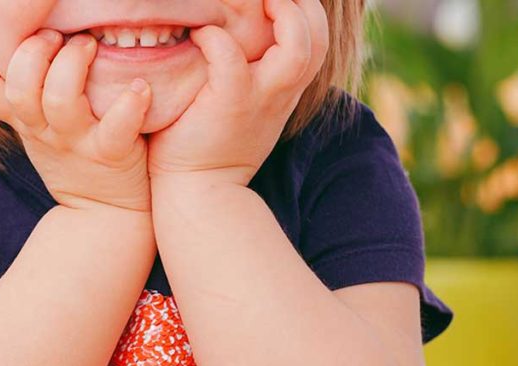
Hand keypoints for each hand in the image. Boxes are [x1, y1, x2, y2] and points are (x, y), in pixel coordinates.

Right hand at [0, 26, 153, 212]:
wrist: (105, 214)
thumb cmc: (76, 159)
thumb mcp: (41, 130)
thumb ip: (29, 93)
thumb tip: (21, 42)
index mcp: (25, 121)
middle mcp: (45, 131)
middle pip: (19, 89)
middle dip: (31, 53)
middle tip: (54, 34)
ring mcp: (77, 143)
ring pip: (59, 101)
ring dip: (72, 65)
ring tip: (88, 44)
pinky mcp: (111, 154)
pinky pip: (116, 129)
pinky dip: (129, 104)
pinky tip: (139, 86)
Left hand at [147, 0, 328, 187]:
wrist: (199, 193)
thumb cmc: (210, 146)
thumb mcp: (243, 107)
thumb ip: (249, 74)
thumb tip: (229, 34)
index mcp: (285, 88)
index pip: (316, 40)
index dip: (305, 11)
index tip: (278, 0)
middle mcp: (281, 91)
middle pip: (318, 37)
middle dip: (302, 4)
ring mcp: (261, 97)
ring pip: (298, 45)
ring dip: (281, 13)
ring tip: (255, 3)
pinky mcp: (230, 102)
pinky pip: (230, 56)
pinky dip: (214, 38)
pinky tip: (199, 36)